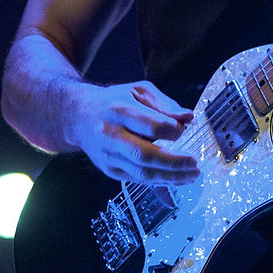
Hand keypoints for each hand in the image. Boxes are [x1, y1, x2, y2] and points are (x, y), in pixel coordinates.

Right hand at [71, 80, 197, 184]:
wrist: (78, 116)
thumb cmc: (114, 101)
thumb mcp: (138, 91)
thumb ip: (165, 104)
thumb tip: (188, 117)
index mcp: (118, 110)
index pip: (150, 125)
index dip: (171, 130)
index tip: (184, 129)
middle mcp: (111, 135)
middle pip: (144, 155)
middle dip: (173, 162)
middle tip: (194, 163)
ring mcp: (108, 156)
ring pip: (142, 173)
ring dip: (171, 176)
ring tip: (193, 175)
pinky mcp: (110, 170)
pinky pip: (139, 179)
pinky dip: (161, 181)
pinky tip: (178, 178)